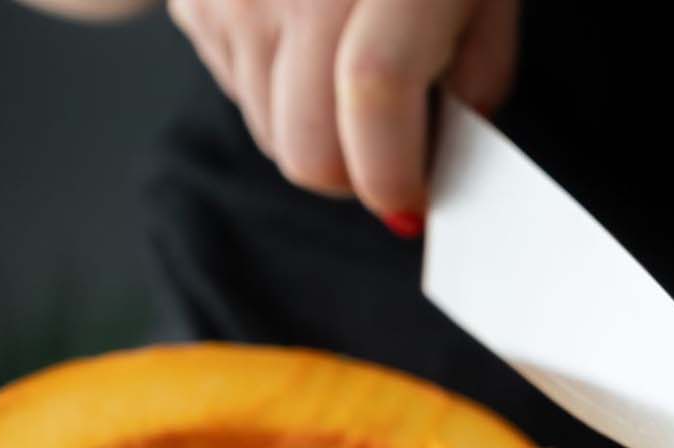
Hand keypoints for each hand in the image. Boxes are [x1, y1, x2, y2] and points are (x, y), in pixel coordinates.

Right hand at [167, 0, 518, 231]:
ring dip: (317, 134)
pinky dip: (277, 91)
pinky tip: (306, 39)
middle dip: (354, 177)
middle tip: (391, 158)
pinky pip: (236, 88)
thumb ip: (479, 69)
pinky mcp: (194, 0)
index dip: (393, 171)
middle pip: (305, 142)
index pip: (374, 93)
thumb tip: (449, 156)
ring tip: (351, 79)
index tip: (413, 202)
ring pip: (269, 130)